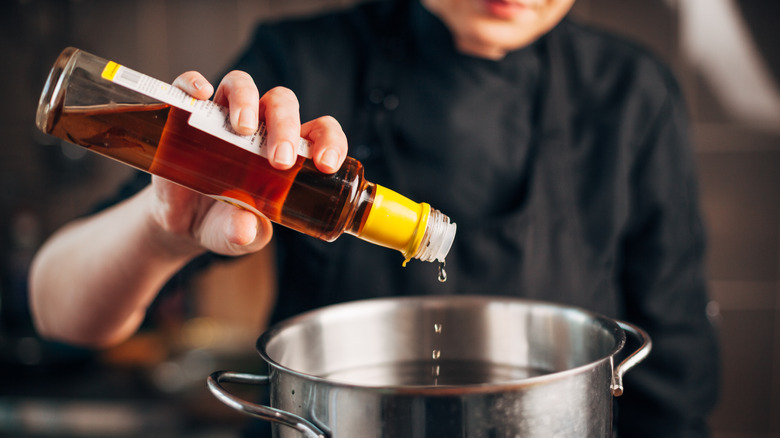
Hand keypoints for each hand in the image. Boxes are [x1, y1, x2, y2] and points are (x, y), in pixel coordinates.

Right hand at [147, 70, 348, 256]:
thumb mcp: (240, 236)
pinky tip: (201, 95)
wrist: (183, 224)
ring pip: (242, 85)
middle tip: (280, 160)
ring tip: (243, 129)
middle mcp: (260, 127)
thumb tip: (243, 229)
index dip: (329, 140)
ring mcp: (223, 117)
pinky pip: (190, 85)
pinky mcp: (189, 116)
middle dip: (285, 127)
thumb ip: (246, 234)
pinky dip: (194, 82)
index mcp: (288, 151)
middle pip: (281, 103)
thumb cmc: (227, 223)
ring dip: (247, 100)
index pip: (319, 130)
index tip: (326, 165)